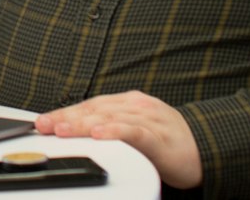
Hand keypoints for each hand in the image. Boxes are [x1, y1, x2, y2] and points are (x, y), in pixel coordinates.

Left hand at [36, 90, 200, 188]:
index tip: (42, 121)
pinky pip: (136, 132)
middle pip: (94, 110)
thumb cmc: (167, 140)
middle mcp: (135, 106)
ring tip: (63, 130)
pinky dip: (116, 131)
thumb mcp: (135, 128)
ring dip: (84, 124)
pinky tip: (101, 134)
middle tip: (44, 125)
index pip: (89, 106)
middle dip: (67, 117)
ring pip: (110, 119)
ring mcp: (148, 119)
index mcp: (127, 103)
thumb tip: (78, 130)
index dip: (65, 113)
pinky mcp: (160, 136)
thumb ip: (111, 126)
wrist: (207, 147)